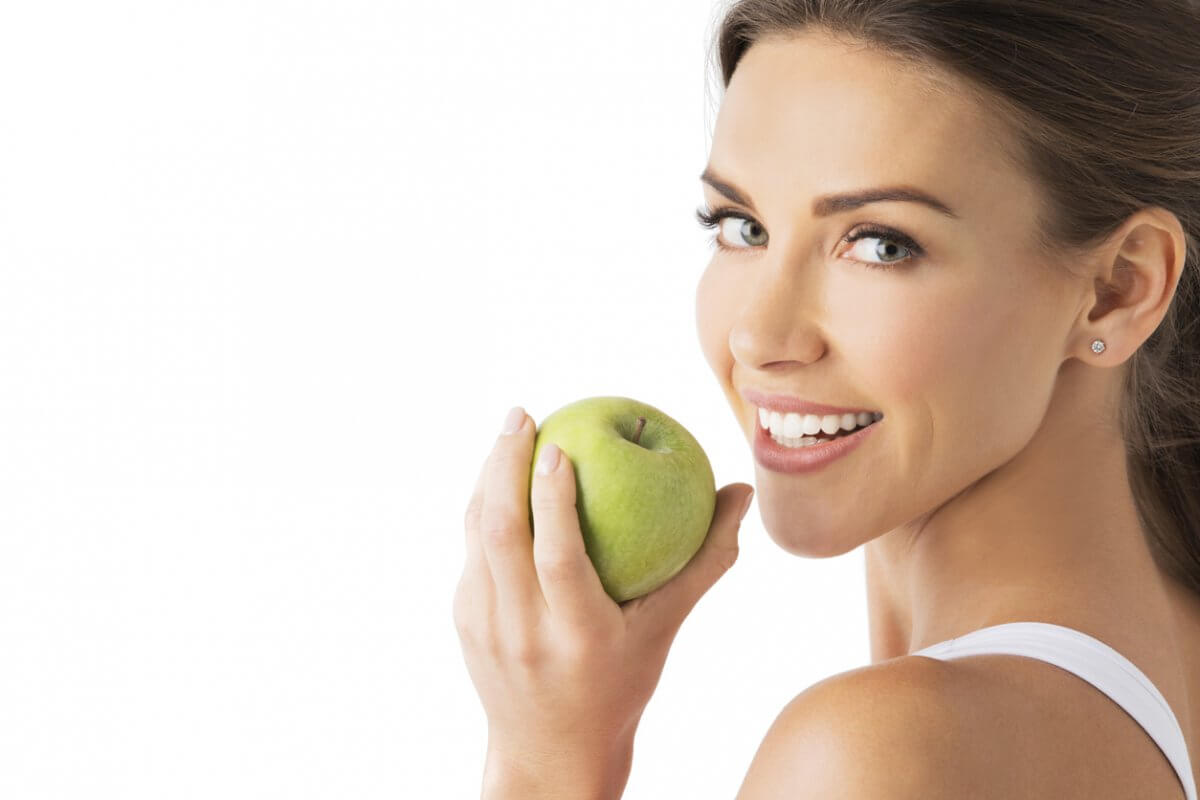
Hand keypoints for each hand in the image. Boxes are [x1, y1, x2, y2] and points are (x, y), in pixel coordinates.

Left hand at [452, 406, 754, 771]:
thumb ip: (704, 563)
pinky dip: (485, 506)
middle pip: (500, 534)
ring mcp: (484, 627)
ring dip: (488, 477)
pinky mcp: (464, 620)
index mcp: (577, 636)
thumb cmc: (622, 681)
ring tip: (511, 431)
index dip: (551, 499)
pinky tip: (503, 476)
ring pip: (477, 535)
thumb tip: (739, 492)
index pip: (554, 558)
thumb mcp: (666, 630)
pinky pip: (472, 550)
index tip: (558, 446)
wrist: (550, 750)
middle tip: (522, 415)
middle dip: (503, 465)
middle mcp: (522, 631)